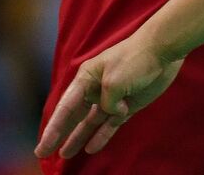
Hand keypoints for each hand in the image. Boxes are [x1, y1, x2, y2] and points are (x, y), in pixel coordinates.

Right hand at [34, 35, 182, 159]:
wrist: (161, 49)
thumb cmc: (134, 59)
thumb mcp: (113, 82)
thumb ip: (107, 102)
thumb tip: (112, 112)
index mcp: (86, 78)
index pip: (65, 108)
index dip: (53, 130)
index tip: (42, 148)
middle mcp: (95, 88)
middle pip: (74, 116)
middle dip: (60, 134)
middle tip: (44, 154)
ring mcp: (112, 97)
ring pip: (90, 122)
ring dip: (78, 137)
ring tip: (65, 154)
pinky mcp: (128, 104)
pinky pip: (110, 124)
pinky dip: (101, 136)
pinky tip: (91, 148)